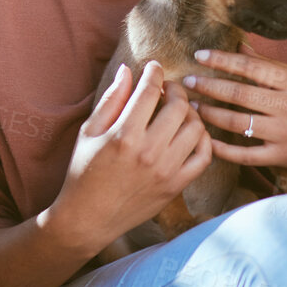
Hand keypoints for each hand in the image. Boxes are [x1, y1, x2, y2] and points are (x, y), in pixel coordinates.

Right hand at [42, 61, 211, 259]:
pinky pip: (204, 157)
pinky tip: (189, 134)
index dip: (154, 73)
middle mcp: (148, 152)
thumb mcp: (89, 132)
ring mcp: (166, 171)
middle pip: (178, 106)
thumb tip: (128, 71)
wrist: (88, 218)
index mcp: (123, 135)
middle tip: (167, 89)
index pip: (149, 91)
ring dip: (190, 113)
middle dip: (175, 90)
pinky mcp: (176, 186)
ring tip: (178, 111)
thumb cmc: (83, 171)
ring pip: (196, 128)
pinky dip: (203, 140)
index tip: (154, 67)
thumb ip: (111, 100)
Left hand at [181, 49, 286, 178]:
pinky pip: (246, 155)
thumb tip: (242, 48)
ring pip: (237, 123)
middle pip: (238, 94)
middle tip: (187, 81)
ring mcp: (285, 134)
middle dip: (208, 85)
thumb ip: (274, 68)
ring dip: (210, 114)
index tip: (200, 55)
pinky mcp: (283, 157)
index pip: (251, 67)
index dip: (222, 60)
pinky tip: (208, 141)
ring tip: (192, 106)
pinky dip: (224, 149)